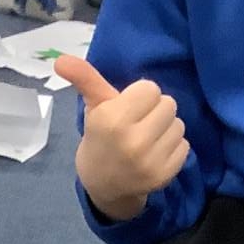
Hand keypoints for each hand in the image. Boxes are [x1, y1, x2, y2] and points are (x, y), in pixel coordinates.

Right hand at [56, 54, 189, 221]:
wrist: (104, 184)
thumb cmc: (101, 137)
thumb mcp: (93, 106)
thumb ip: (84, 78)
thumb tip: (59, 59)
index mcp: (113, 119)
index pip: (151, 89)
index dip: (141, 95)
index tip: (130, 108)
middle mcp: (133, 141)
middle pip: (168, 104)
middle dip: (156, 110)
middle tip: (140, 123)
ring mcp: (150, 161)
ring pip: (178, 125)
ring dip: (166, 128)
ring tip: (149, 138)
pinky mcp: (165, 175)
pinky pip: (184, 145)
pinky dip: (173, 147)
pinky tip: (156, 153)